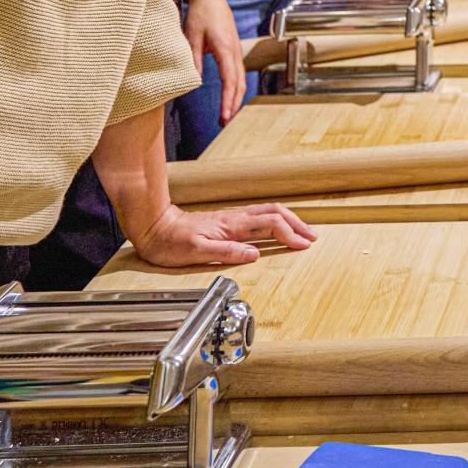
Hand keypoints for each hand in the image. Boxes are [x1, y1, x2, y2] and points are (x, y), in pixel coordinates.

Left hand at [129, 200, 316, 268]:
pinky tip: (277, 231)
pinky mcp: (227, 224)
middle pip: (275, 213)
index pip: (270, 224)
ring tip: (302, 233)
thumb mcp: (196, 252)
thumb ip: (226, 252)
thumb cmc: (171, 242)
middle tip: (312, 237)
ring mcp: (232, 220)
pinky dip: (276, 222)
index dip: (289, 234)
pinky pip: (259, 218)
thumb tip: (254, 254)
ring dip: (289, 221)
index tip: (302, 246)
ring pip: (269, 213)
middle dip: (297, 224)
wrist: (155, 228)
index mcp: (232, 226)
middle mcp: (235, 219)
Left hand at [177, 0, 245, 124]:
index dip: (227, 101)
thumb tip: (193, 83)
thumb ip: (193, 60)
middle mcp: (235, 50)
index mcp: (225, 49)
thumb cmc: (199, 14)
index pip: (229, 81)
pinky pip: (238, 72)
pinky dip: (236, 86)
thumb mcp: (191, 37)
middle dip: (234, 104)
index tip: (224, 117)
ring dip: (236, 97)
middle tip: (225, 122)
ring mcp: (236, 49)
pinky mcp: (233, 48)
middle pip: (239, 83)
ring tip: (228, 114)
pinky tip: (230, 95)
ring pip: (241, 78)